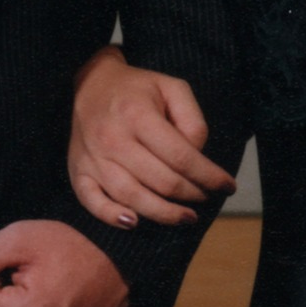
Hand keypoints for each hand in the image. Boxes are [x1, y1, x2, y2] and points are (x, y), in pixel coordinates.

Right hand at [69, 46, 233, 228]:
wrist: (90, 84)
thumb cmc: (137, 89)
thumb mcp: (172, 88)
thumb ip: (192, 120)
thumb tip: (198, 157)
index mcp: (138, 115)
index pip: (181, 157)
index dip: (209, 176)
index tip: (228, 185)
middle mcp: (113, 139)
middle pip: (161, 181)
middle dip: (192, 194)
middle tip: (206, 197)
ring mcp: (93, 158)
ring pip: (132, 197)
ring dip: (164, 213)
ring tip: (186, 216)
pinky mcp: (78, 171)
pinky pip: (92, 202)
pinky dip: (112, 216)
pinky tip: (134, 222)